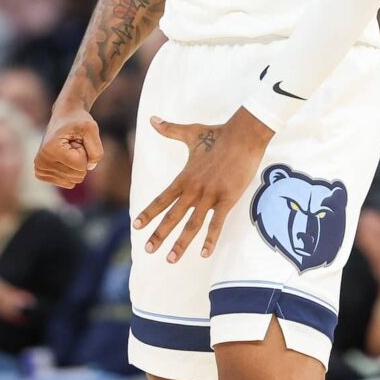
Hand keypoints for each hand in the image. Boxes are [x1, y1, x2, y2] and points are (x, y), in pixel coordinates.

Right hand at [35, 105, 103, 188]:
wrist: (64, 117)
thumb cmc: (78, 122)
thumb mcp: (91, 129)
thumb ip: (96, 150)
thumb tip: (90, 168)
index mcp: (50, 149)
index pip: (81, 166)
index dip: (85, 152)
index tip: (75, 139)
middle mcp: (41, 161)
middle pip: (77, 176)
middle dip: (81, 159)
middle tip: (72, 144)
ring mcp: (40, 169)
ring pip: (73, 181)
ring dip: (76, 164)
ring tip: (68, 149)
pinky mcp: (42, 173)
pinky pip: (67, 183)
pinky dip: (70, 170)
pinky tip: (64, 157)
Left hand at [132, 109, 273, 262]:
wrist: (243, 134)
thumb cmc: (218, 133)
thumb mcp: (190, 132)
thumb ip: (169, 130)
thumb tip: (152, 119)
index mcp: (184, 177)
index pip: (162, 199)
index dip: (149, 213)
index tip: (136, 226)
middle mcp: (194, 189)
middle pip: (173, 216)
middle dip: (159, 234)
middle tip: (147, 250)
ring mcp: (211, 195)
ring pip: (192, 224)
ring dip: (181, 243)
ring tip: (170, 259)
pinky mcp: (228, 198)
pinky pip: (217, 223)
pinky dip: (210, 239)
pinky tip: (205, 254)